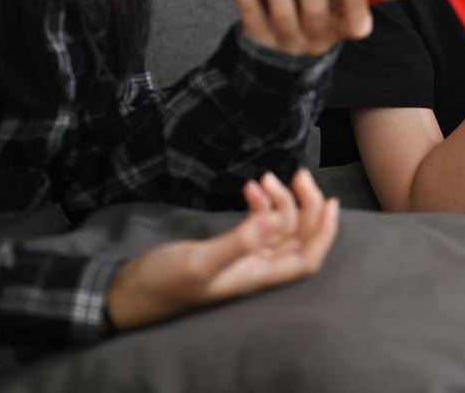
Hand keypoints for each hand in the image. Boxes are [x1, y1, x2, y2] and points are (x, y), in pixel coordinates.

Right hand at [107, 169, 339, 330]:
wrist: (133, 290)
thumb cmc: (164, 283)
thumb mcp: (200, 261)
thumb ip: (238, 242)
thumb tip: (276, 221)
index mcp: (257, 277)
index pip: (307, 259)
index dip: (325, 233)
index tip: (331, 202)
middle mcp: (257, 268)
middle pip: (298, 238)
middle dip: (304, 205)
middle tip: (298, 175)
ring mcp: (245, 257)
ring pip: (279, 227)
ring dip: (279, 200)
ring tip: (264, 179)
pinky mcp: (231, 248)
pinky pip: (259, 224)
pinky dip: (260, 204)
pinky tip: (250, 188)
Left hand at [229, 0, 373, 55]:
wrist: (289, 49)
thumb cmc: (321, 12)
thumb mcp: (340, 6)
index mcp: (343, 29)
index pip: (356, 24)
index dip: (355, 5)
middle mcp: (316, 39)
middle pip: (314, 13)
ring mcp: (285, 40)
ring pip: (280, 11)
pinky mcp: (258, 35)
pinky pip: (249, 7)